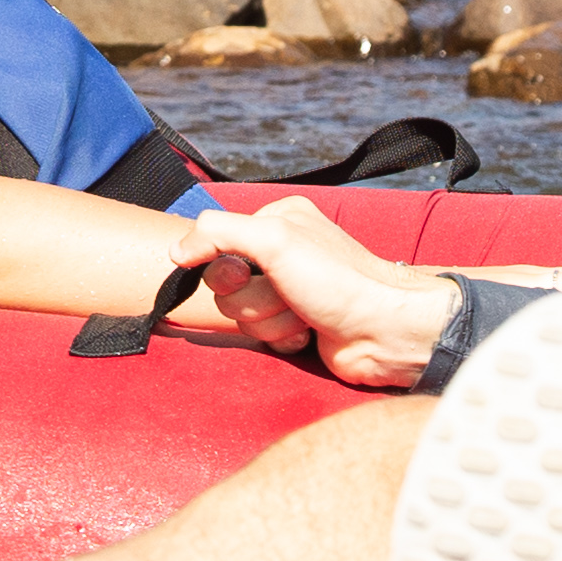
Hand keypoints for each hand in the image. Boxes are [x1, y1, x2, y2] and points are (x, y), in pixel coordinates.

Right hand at [179, 202, 465, 387]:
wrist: (383, 331)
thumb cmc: (338, 280)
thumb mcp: (274, 238)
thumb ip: (217, 232)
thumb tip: (177, 251)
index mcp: (278, 221)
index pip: (217, 245)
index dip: (228, 268)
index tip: (253, 272)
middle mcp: (283, 253)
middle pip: (226, 286)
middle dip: (254, 300)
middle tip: (289, 295)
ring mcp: (290, 292)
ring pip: (243, 315)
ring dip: (271, 321)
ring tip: (304, 315)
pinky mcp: (296, 326)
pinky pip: (263, 338)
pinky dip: (283, 339)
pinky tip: (309, 333)